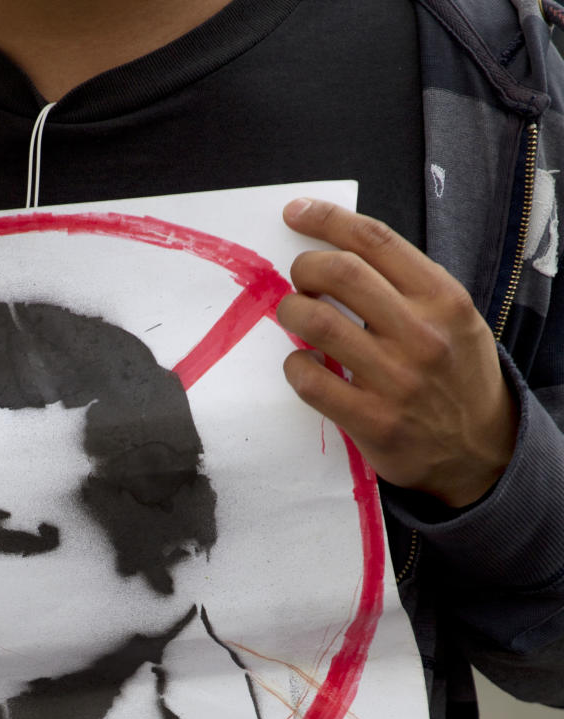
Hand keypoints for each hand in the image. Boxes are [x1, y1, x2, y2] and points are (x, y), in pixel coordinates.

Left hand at [276, 199, 518, 508]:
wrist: (480, 450)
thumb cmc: (456, 375)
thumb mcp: (453, 318)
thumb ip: (407, 287)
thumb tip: (340, 252)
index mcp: (442, 298)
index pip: (375, 240)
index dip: (327, 220)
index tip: (296, 214)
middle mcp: (422, 333)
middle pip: (341, 272)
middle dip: (304, 267)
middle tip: (298, 280)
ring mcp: (396, 379)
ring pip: (318, 323)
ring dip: (292, 313)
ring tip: (295, 318)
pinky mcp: (373, 421)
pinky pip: (311, 381)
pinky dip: (295, 366)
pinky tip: (303, 365)